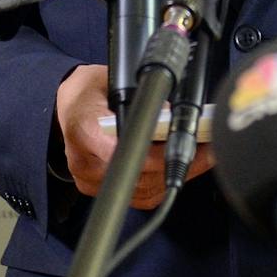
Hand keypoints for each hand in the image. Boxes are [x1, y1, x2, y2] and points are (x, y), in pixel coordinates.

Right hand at [53, 64, 214, 210]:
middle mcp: (86, 163)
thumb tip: (168, 112)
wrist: (68, 109)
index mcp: (84, 131)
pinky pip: (141, 195)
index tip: (180, 148)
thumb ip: (138, 97)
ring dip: (176, 172)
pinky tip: (184, 167)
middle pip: (139, 174)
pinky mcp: (104, 192)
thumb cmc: (89, 94)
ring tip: (204, 156)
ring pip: (144, 188)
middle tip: (207, 148)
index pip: (122, 152)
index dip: (156, 154)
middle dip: (175, 161)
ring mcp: (93, 182)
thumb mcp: (112, 81)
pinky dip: (164, 181)